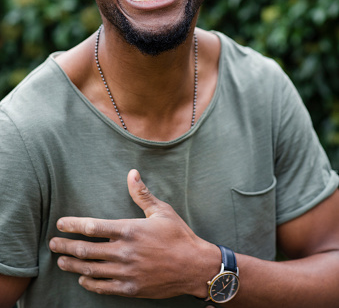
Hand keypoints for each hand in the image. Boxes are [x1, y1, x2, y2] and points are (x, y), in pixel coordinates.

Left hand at [49, 169, 219, 297]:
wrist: (195, 267)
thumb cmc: (179, 235)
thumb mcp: (162, 211)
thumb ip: (142, 194)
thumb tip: (132, 173)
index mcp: (129, 230)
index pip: (93, 227)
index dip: (73, 225)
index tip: (61, 224)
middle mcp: (124, 252)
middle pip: (85, 250)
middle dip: (65, 247)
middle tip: (53, 244)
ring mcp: (126, 272)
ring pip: (91, 270)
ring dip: (72, 266)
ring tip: (60, 262)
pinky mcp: (131, 288)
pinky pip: (104, 287)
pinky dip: (90, 283)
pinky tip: (83, 279)